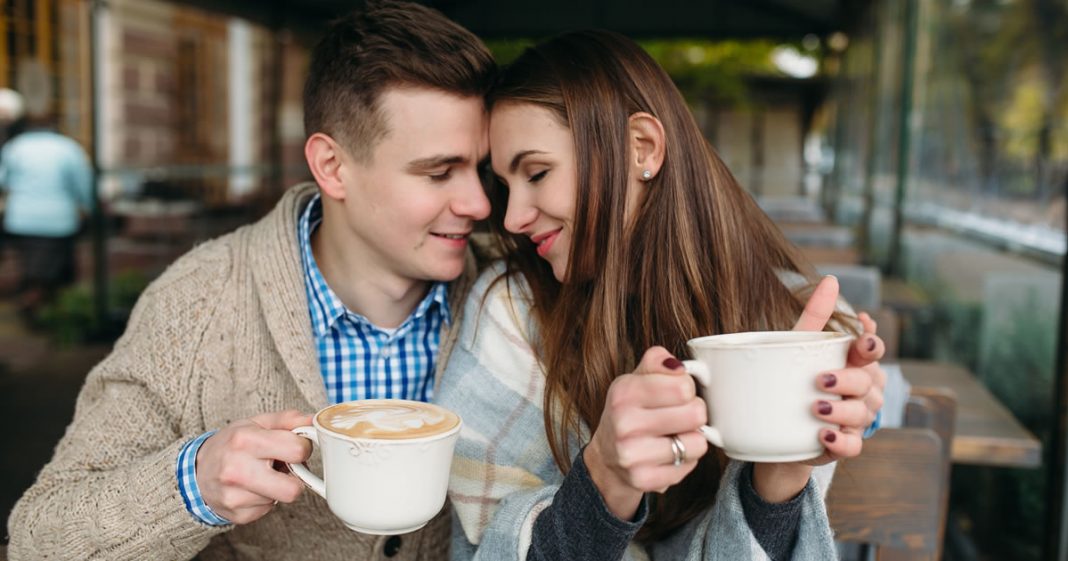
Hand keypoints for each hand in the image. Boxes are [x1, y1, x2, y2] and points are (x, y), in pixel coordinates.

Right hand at [197, 410, 313, 523]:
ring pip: (282, 499)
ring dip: (278, 487)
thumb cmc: (231, 444)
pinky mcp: (237, 515)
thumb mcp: (256, 423)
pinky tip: (252, 488)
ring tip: (261, 475)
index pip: (297, 450)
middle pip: (293, 489)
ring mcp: (235, 497)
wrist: (196, 472)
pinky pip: (268, 510)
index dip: (303, 448)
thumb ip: (288, 419)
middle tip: (283, 467)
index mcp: (245, 440)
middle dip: (295, 477)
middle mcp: (237, 470)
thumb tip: (314, 420)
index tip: (294, 447)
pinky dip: (265, 499)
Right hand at [584, 346, 709, 519]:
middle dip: (694, 413)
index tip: (676, 395)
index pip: (684, 385)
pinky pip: (690, 465)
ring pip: (697, 442)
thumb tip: (678, 366)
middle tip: (679, 417)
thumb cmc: (629, 412)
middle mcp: (624, 423)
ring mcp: (632, 454)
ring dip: (692, 439)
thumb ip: (658, 361)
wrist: (607, 457)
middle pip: (696, 413)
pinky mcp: (644, 479)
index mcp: (624, 391)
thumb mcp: (636, 378)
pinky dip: (685, 460)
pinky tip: (668, 454)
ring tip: (674, 436)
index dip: (687, 389)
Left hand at [794, 276, 886, 464]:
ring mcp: (857, 419)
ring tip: (816, 408)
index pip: (872, 350)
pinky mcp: (845, 444)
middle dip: (848, 380)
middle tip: (821, 379)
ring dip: (841, 411)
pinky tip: (824, 435)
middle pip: (867, 382)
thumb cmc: (798, 378)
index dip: (871, 344)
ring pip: (862, 414)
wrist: (779, 427)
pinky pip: (853, 446)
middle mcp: (863, 390)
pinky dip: (841, 441)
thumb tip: (831, 279)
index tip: (862, 338)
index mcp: (857, 362)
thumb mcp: (801, 344)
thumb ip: (817, 315)